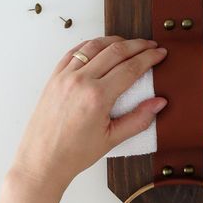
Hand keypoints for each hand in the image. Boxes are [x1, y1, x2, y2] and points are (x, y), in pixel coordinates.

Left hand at [12, 36, 167, 192]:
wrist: (42, 161)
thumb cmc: (74, 154)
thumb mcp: (112, 139)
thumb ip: (138, 119)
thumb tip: (159, 103)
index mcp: (97, 97)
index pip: (131, 68)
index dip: (149, 58)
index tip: (160, 53)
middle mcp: (80, 81)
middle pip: (116, 51)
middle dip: (137, 45)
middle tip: (150, 45)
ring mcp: (65, 77)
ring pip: (94, 46)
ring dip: (115, 41)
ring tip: (129, 43)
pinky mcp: (54, 77)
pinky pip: (74, 52)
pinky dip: (90, 45)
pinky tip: (100, 46)